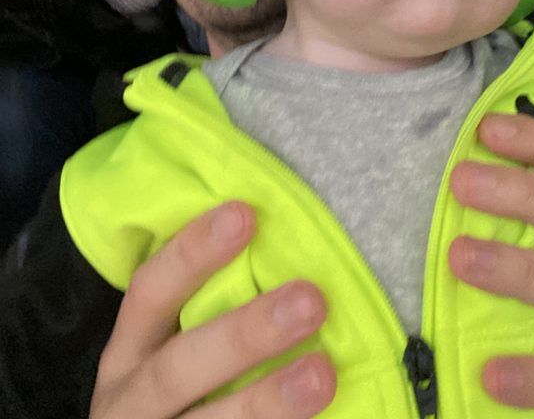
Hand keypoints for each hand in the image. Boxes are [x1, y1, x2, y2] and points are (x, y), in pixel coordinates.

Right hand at [90, 202, 335, 418]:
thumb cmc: (179, 393)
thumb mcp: (169, 351)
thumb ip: (210, 311)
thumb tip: (285, 254)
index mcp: (129, 353)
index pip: (150, 292)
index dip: (192, 253)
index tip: (245, 215)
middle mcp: (131, 401)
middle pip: (178, 368)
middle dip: (244, 334)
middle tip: (310, 300)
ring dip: (267, 401)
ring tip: (323, 373)